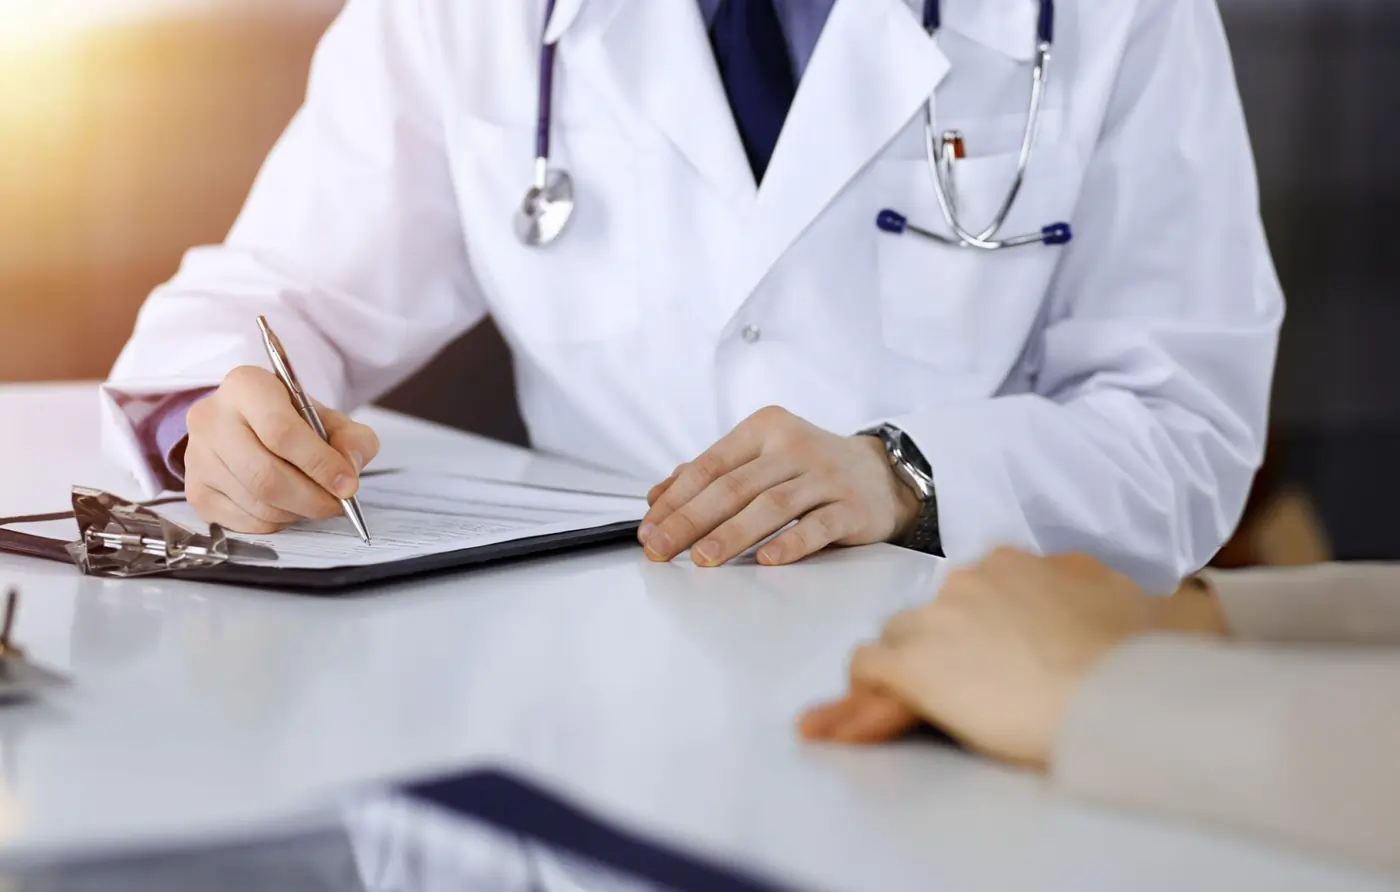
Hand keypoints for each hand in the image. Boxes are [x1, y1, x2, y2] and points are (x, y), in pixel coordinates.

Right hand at [183, 366, 380, 533]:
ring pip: (257, 502)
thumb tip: (349, 472)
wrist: (251, 426)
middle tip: (336, 504)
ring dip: (296, 512)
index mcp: (246, 386)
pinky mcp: (195, 491)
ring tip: (313, 500)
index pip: (281, 432)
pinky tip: (287, 506)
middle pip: (266, 475)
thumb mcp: (331, 419)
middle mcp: (211, 418)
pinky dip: (276, 522)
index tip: (347, 485)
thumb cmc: (293, 421)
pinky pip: (244, 522)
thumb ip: (352, 440)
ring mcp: (197, 457)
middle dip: (312, 498)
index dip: (320, 464)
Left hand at [639, 407, 920, 566]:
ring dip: (732, 534)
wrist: (884, 473)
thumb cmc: (810, 468)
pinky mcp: (853, 507)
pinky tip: (767, 561)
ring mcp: (826, 476)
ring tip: (702, 558)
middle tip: (661, 548)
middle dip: (691, 520)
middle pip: (734, 486)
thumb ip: (712, 473)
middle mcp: (794, 447)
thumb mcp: (762, 458)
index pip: (710, 465)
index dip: (676, 498)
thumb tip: (658, 497)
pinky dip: (791, 544)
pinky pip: (818, 526)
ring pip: (771, 506)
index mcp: (764, 429)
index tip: (649, 527)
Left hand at [798, 550, 1170, 768]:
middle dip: (945, 649)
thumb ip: (1108, 590)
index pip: (978, 591)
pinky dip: (867, 693)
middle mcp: (971, 579)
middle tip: (968, 690)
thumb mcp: (1141, 601)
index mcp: (1019, 562)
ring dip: (907, 670)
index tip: (994, 656)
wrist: (1115, 693)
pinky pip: (868, 668)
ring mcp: (938, 619)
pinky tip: (875, 714)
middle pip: (935, 614)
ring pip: (898, 638)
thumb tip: (1140, 587)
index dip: (981, 629)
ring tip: (921, 709)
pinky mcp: (914, 664)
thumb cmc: (1137, 658)